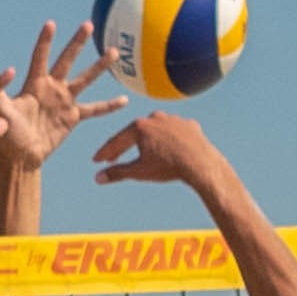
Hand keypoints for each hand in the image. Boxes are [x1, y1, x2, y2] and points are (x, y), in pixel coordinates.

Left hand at [0, 22, 125, 169]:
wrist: (21, 154)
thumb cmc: (9, 132)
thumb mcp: (1, 110)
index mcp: (34, 83)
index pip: (41, 57)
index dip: (45, 41)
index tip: (51, 24)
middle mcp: (52, 87)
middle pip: (67, 60)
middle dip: (77, 43)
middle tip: (88, 25)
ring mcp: (64, 100)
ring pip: (85, 79)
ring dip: (99, 67)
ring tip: (113, 52)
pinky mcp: (73, 116)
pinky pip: (94, 110)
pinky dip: (109, 107)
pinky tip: (125, 100)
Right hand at [93, 109, 229, 192]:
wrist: (199, 162)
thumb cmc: (167, 167)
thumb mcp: (139, 171)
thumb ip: (118, 173)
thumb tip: (98, 178)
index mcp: (140, 127)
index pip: (117, 141)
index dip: (105, 152)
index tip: (97, 161)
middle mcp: (155, 117)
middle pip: (134, 133)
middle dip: (123, 146)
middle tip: (113, 157)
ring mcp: (173, 119)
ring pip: (156, 131)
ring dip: (147, 141)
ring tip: (142, 152)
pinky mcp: (188, 125)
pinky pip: (175, 133)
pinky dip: (168, 141)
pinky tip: (168, 149)